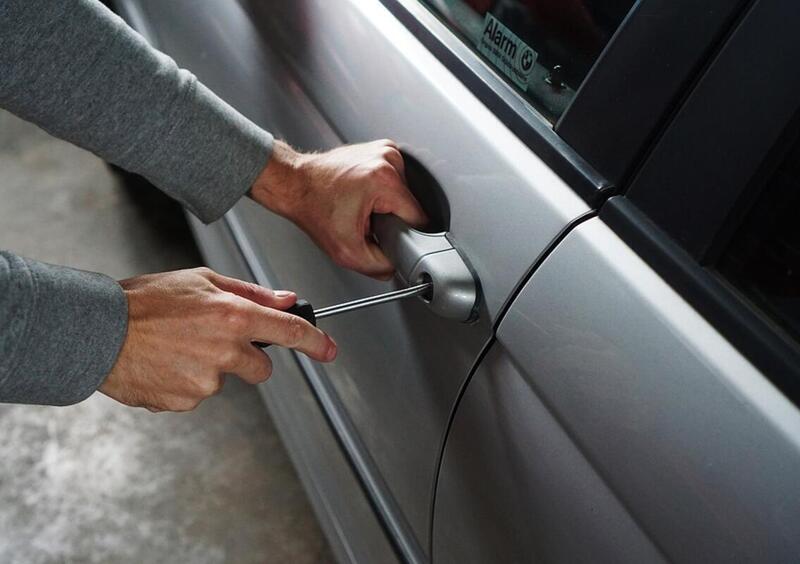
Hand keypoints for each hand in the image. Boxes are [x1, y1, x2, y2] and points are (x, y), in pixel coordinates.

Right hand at [100, 267, 336, 411]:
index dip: (316, 343)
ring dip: (209, 368)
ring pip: (225, 380)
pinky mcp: (186, 402)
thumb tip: (286, 300)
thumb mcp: (201, 280)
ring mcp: (206, 381)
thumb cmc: (145, 301)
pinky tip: (165, 364)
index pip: (290, 332)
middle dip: (246, 358)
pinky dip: (185, 382)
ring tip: (176, 347)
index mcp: (233, 316)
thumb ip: (250, 292)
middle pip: (261, 368)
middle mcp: (225, 351)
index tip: (329, 350)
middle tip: (212, 340)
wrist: (98, 332)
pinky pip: (197, 394)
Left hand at [251, 139, 427, 279]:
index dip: (405, 235)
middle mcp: (388, 159)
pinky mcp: (381, 149)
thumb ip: (379, 267)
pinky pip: (395, 180)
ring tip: (362, 206)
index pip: (419, 218)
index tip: (386, 236)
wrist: (294, 184)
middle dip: (392, 219)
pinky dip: (382, 192)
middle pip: (410, 205)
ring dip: (387, 205)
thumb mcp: (346, 252)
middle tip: (366, 221)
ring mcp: (385, 150)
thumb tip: (396, 267)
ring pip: (404, 193)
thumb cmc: (313, 208)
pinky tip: (363, 195)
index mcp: (384, 180)